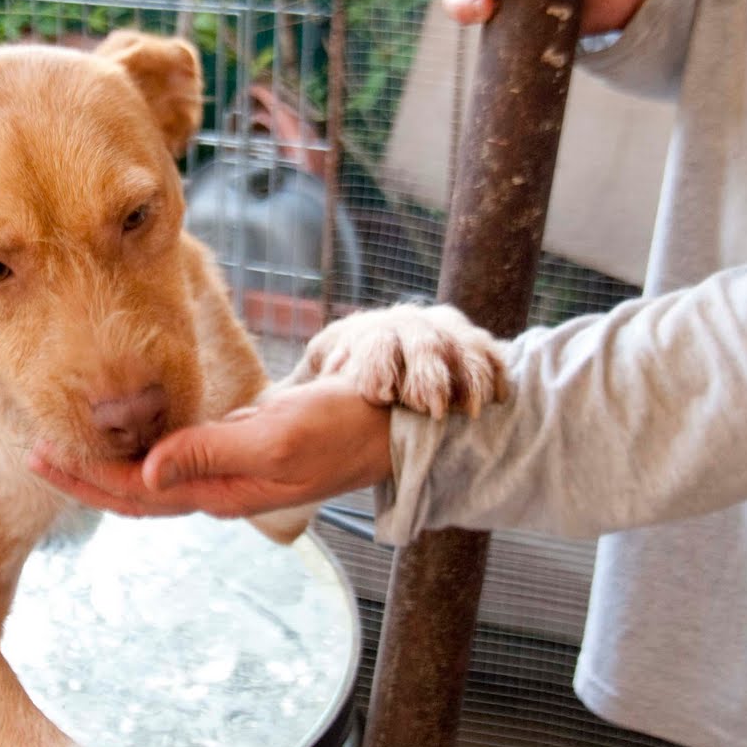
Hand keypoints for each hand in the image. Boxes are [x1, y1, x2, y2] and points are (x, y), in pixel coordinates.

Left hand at [28, 379, 392, 520]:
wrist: (389, 423)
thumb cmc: (340, 427)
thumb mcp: (275, 437)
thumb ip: (210, 453)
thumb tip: (147, 471)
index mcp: (222, 494)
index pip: (138, 494)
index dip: (88, 478)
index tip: (42, 456)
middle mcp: (218, 488)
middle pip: (136, 492)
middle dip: (83, 476)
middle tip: (33, 453)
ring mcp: (229, 470)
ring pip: (154, 475)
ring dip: (108, 462)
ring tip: (66, 442)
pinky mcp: (239, 446)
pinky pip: (179, 454)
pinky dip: (144, 445)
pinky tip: (127, 432)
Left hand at [290, 303, 507, 418]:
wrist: (405, 347)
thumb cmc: (356, 366)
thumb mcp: (325, 369)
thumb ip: (296, 391)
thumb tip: (250, 418)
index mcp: (369, 334)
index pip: (373, 343)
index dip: (378, 366)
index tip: (380, 394)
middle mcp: (409, 328)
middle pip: (421, 343)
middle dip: (427, 373)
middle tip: (429, 406)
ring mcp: (446, 335)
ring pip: (460, 349)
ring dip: (465, 378)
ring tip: (469, 409)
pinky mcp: (477, 345)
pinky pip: (490, 355)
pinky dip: (494, 375)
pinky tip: (496, 397)